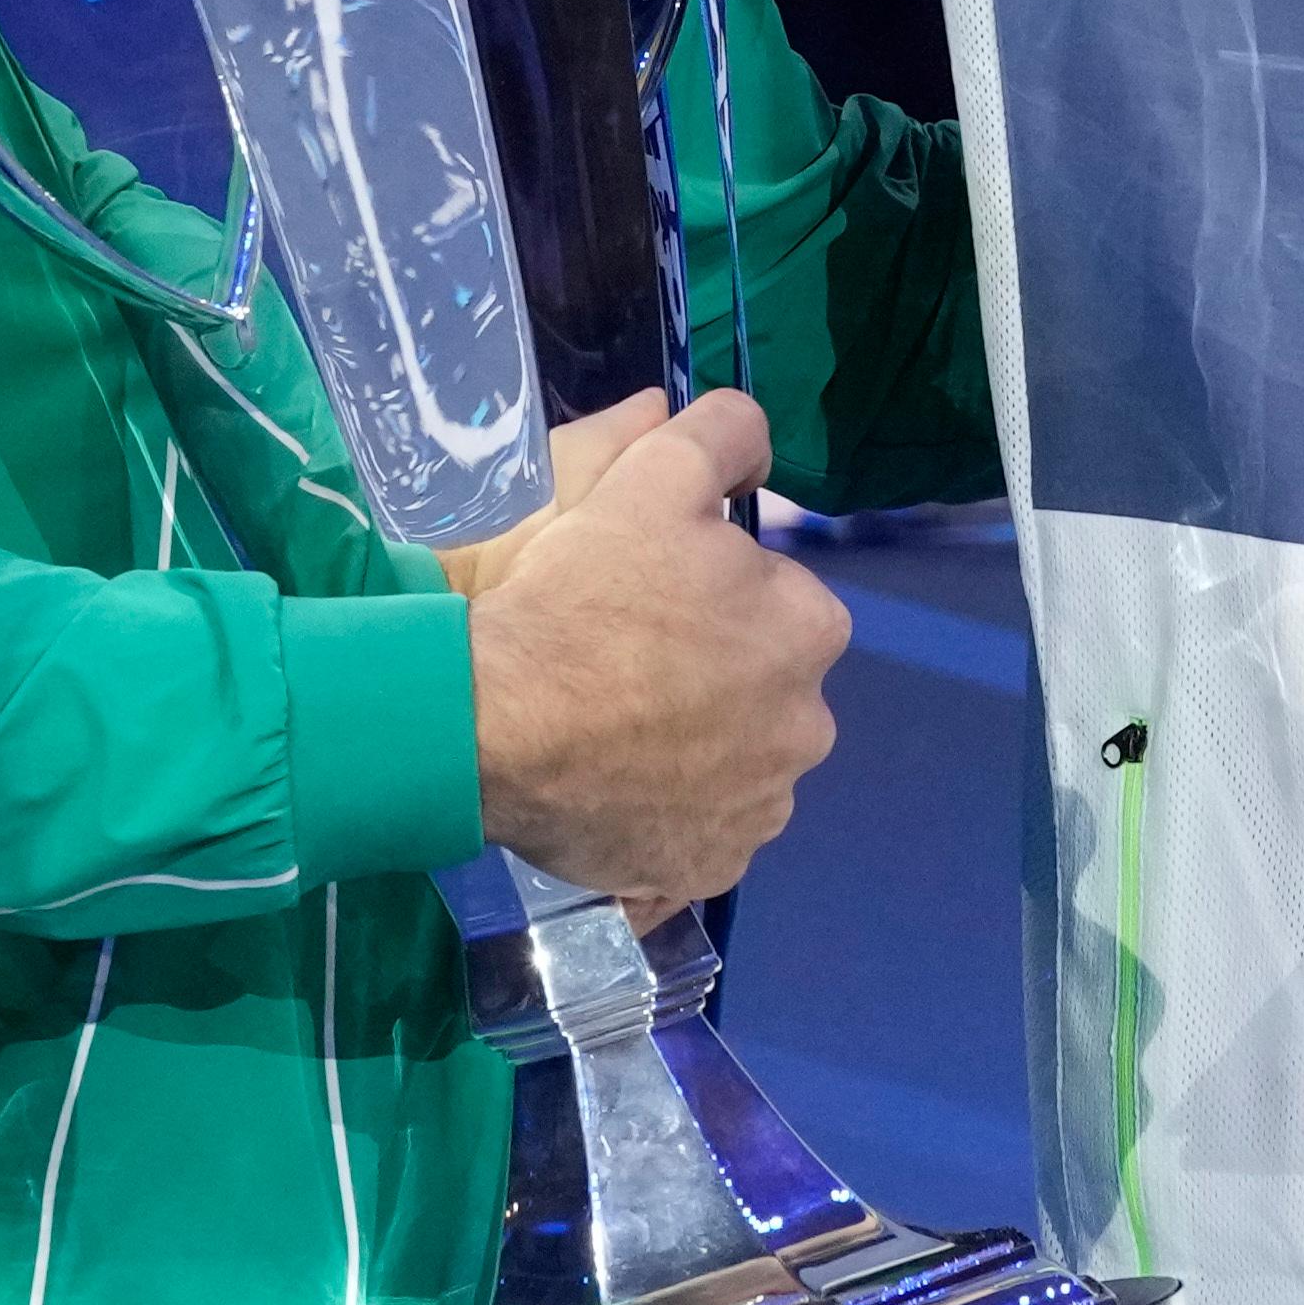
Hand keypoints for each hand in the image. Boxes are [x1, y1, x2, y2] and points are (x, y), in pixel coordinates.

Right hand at [464, 387, 846, 906]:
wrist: (492, 723)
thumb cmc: (580, 596)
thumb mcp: (651, 476)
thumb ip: (720, 435)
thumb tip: (752, 440)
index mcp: (811, 630)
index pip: (773, 599)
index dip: (707, 591)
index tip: (645, 595)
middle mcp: (808, 729)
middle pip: (756, 685)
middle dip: (707, 674)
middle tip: (617, 662)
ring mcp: (759, 811)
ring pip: (730, 762)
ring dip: (688, 749)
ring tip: (605, 732)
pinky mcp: (707, 868)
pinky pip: (694, 833)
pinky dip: (663, 817)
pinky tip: (608, 792)